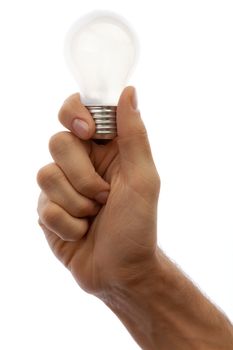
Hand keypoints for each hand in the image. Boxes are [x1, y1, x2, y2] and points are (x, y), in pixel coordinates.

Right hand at [37, 87, 159, 295]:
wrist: (121, 272)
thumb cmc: (138, 226)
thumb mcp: (143, 179)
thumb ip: (134, 135)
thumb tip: (128, 91)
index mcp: (106, 150)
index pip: (77, 111)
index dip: (75, 114)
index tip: (88, 132)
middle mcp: (81, 163)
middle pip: (58, 142)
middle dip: (82, 176)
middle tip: (103, 197)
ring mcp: (61, 186)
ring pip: (45, 174)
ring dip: (76, 204)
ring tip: (93, 217)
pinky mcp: (47, 210)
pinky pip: (43, 206)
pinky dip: (67, 224)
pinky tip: (81, 233)